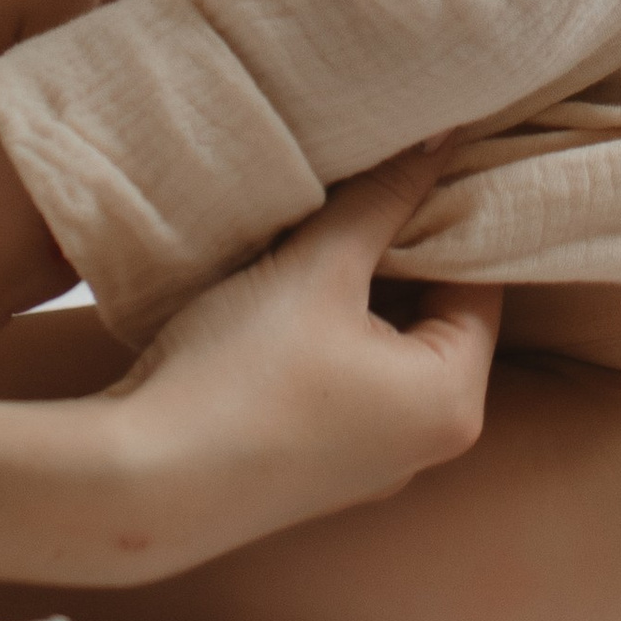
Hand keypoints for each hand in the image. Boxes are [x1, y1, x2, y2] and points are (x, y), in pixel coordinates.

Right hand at [105, 148, 498, 565]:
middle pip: (435, 316)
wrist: (141, 484)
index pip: (479, 282)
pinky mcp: (320, 470)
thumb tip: (444, 136)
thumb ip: (385, 197)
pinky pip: (351, 382)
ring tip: (315, 233)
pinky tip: (283, 297)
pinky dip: (331, 334)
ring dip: (359, 290)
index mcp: (453, 402)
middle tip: (357, 187)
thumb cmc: (240, 374)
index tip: (403, 165)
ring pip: (387, 347)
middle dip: (398, 251)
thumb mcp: (320, 266)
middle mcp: (427, 446)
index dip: (442, 216)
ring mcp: (372, 466)